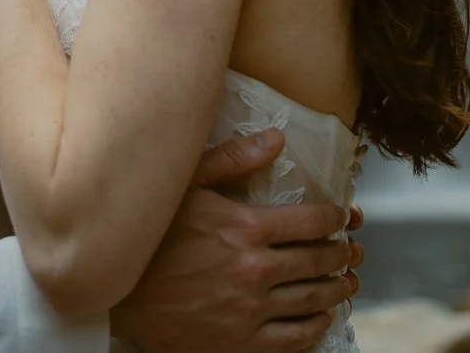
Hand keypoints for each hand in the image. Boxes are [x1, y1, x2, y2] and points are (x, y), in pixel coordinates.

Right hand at [110, 131, 362, 352]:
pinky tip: (323, 317)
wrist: (116, 296)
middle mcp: (254, 270)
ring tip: (348, 280)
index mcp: (245, 228)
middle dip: (344, 252)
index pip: (313, 221)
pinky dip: (317, 326)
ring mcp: (250, 311)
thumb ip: (232, 160)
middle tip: (353, 249)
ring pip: (314, 300)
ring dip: (339, 289)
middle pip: (320, 261)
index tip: (343, 216)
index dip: (336, 217)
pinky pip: (295, 338)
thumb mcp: (184, 186)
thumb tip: (277, 138)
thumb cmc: (149, 236)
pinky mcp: (241, 344)